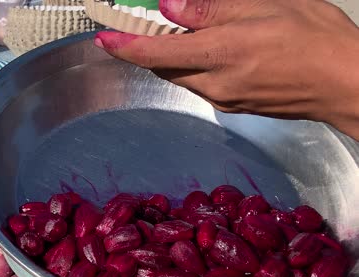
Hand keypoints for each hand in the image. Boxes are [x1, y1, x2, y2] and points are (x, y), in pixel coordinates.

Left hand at [93, 0, 358, 139]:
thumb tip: (169, 5)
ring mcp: (223, 98)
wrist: (347, 83)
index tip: (104, 36)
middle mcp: (215, 83)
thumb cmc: (316, 39)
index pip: (155, 52)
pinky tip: (206, 49)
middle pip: (163, 65)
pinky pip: (199, 83)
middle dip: (145, 45)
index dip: (125, 45)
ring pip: (180, 74)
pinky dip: (192, 65)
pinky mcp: (233, 106)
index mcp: (220, 54)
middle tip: (135, 23)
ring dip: (169, 55)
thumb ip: (211, 8)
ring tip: (174, 31)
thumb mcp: (265, 6)